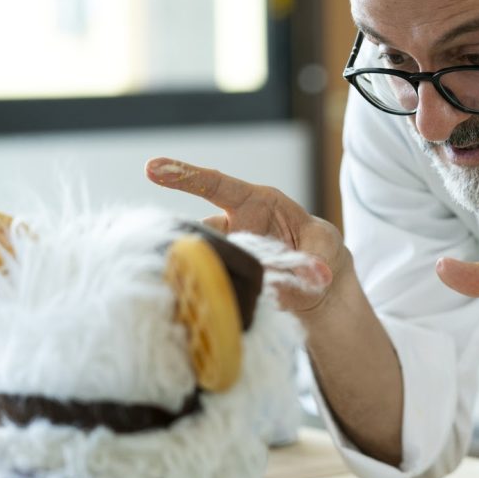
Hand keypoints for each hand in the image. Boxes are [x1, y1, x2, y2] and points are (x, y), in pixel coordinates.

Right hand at [145, 157, 345, 313]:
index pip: (216, 184)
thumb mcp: (326, 249)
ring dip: (209, 276)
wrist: (317, 282)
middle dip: (198, 246)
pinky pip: (212, 284)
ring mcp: (226, 253)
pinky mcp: (225, 277)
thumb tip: (316, 276)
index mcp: (257, 202)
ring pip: (203, 260)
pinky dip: (214, 295)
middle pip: (203, 230)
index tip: (152, 168)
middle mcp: (233, 225)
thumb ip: (317, 260)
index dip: (185, 175)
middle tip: (202, 262)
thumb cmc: (319, 250)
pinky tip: (218, 310)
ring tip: (225, 292)